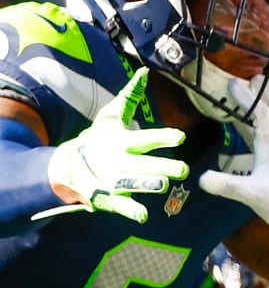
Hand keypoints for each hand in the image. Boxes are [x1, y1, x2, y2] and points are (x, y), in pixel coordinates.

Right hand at [41, 67, 187, 222]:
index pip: (146, 139)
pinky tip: (144, 215)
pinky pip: (122, 205)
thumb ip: (130, 97)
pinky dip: (131, 210)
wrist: (65, 166)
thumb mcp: (111, 118)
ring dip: (148, 184)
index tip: (180, 137)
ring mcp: (113, 180)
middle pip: (144, 164)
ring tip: (164, 185)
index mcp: (122, 142)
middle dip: (163, 167)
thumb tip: (145, 72)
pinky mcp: (108, 198)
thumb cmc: (96, 140)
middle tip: (184, 170)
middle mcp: (120, 161)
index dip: (162, 138)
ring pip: (134, 183)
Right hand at [199, 79, 268, 241]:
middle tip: (252, 76)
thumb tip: (201, 179)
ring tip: (257, 84)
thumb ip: (227, 186)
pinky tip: (249, 111)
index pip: (261, 114)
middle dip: (267, 91)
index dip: (247, 99)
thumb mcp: (249, 196)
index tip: (232, 85)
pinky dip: (263, 113)